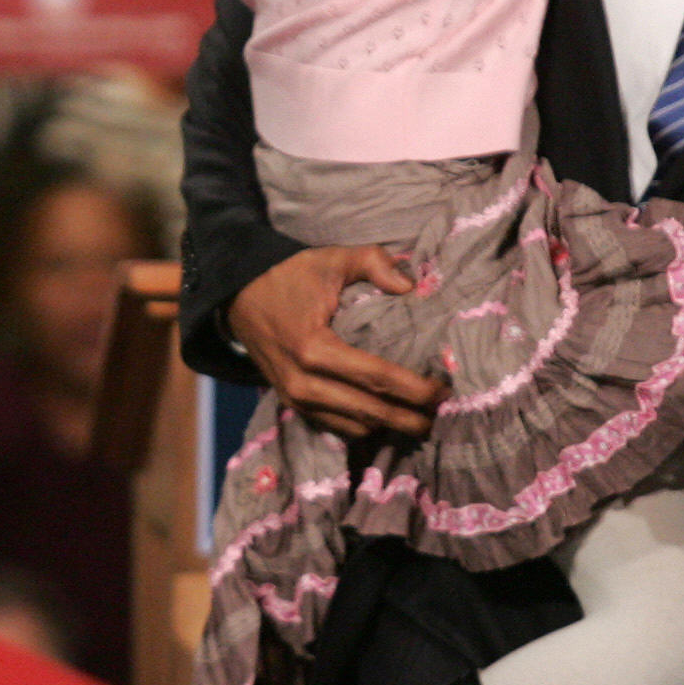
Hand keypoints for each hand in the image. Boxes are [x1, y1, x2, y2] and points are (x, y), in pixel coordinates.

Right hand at [225, 246, 446, 439]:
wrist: (239, 295)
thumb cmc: (290, 276)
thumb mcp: (332, 259)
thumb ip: (374, 263)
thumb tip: (411, 286)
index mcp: (314, 347)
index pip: (377, 377)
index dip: (415, 389)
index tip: (444, 392)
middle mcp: (304, 382)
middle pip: (370, 411)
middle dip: (410, 418)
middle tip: (442, 417)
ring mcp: (295, 398)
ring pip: (354, 424)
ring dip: (389, 425)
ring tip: (420, 418)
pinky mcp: (292, 404)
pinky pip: (335, 425)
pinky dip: (363, 425)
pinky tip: (386, 418)